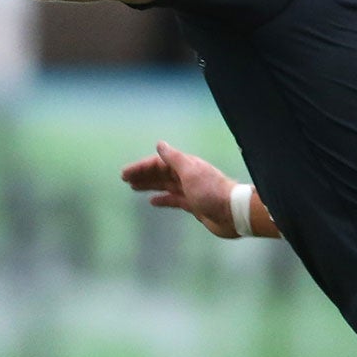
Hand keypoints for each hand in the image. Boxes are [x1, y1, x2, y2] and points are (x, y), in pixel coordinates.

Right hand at [120, 141, 242, 237]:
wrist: (232, 212)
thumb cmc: (211, 191)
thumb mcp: (190, 171)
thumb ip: (174, 158)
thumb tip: (159, 144)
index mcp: (185, 166)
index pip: (158, 163)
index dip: (141, 167)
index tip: (125, 173)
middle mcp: (186, 176)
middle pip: (160, 173)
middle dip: (142, 175)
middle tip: (124, 179)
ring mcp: (189, 190)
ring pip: (164, 185)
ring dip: (149, 185)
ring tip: (133, 187)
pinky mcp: (192, 204)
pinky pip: (172, 199)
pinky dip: (162, 199)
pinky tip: (152, 201)